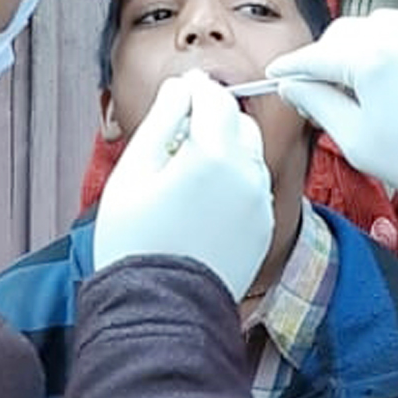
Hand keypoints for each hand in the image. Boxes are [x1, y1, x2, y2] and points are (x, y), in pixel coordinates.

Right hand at [93, 71, 273, 301]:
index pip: (214, 98)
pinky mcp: (264, 228)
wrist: (160, 308)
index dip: (194, 89)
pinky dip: (233, 181)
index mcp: (214, 154)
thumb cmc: (135, 242)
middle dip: (211, 119)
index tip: (178, 92)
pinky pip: (252, 187)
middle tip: (175, 136)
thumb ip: (162, 120)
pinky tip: (200, 201)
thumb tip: (180, 88)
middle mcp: (248, 174)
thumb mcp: (133, 172)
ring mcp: (260, 203)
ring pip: (248, 154)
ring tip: (184, 173)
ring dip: (223, 149)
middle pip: (237, 123)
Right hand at [266, 12, 397, 221]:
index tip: (279, 75)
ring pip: (381, 26)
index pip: (315, 56)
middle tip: (328, 87)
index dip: (292, 68)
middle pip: (345, 33)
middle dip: (330, 57)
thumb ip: (319, 104)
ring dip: (367, 48)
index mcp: (369, 60)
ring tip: (373, 84)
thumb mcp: (358, 142)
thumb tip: (294, 85)